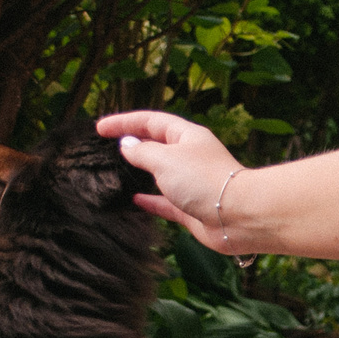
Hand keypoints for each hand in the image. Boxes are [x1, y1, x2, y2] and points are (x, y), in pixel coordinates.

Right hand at [95, 111, 252, 253]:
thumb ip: (142, 152)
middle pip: (157, 144)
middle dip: (134, 143)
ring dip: (141, 171)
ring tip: (118, 171)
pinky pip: (165, 201)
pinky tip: (134, 199)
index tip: (101, 128)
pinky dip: (150, 199)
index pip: (151, 121)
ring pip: (161, 173)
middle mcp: (190, 157)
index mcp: (187, 136)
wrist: (238, 216)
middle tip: (108, 145)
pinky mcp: (192, 207)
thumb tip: (128, 145)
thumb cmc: (204, 181)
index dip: (125, 122)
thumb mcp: (165, 159)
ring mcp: (191, 183)